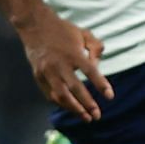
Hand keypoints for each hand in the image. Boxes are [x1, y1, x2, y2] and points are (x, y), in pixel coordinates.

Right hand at [17, 4, 114, 120]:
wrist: (34, 25)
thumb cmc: (63, 30)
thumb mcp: (84, 33)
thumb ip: (96, 48)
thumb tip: (98, 67)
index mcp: (73, 53)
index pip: (90, 72)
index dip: (101, 85)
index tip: (110, 97)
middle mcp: (59, 64)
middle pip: (75, 89)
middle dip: (87, 104)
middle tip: (97, 116)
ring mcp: (47, 72)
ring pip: (61, 96)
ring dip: (74, 109)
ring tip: (86, 118)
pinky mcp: (38, 76)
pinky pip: (50, 94)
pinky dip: (60, 104)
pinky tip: (71, 108)